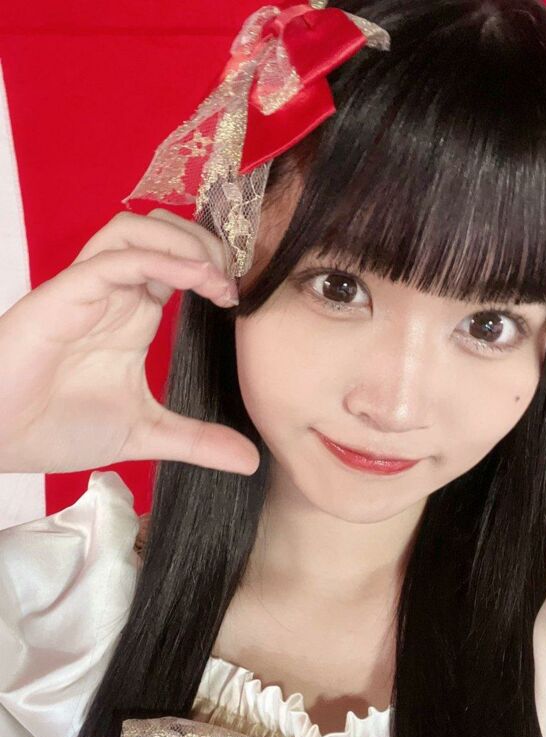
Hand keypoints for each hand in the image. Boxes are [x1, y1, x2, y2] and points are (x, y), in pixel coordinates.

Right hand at [0, 209, 259, 474]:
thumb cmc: (58, 427)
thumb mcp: (146, 434)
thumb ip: (196, 440)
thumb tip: (250, 460)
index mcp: (134, 314)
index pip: (180, 262)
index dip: (217, 269)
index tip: (242, 299)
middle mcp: (114, 294)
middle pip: (161, 231)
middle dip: (206, 243)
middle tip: (234, 280)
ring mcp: (89, 290)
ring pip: (135, 230)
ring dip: (184, 243)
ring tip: (216, 277)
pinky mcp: (65, 295)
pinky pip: (115, 259)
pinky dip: (160, 260)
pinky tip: (195, 279)